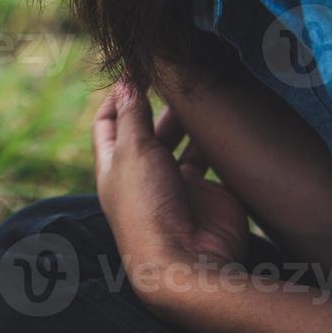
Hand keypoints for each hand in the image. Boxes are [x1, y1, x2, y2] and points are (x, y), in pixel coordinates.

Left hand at [92, 80, 250, 297]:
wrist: (189, 262)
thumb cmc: (147, 208)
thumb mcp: (133, 152)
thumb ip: (133, 116)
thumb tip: (125, 81)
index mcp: (115, 165)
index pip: (109, 123)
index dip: (119, 97)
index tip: (134, 69)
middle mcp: (144, 174)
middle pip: (147, 129)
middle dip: (157, 102)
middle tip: (174, 74)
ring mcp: (177, 184)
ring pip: (181, 141)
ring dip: (188, 118)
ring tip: (200, 89)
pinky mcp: (209, 193)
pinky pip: (211, 158)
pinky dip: (215, 139)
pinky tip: (222, 117)